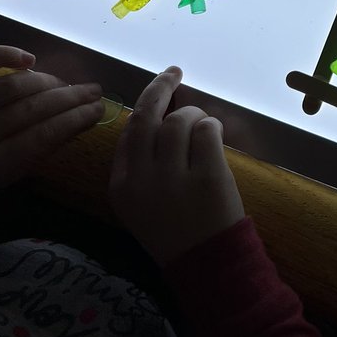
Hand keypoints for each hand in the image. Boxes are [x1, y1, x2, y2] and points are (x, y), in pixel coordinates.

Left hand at [0, 45, 103, 196]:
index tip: (99, 109)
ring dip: (46, 82)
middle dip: (69, 98)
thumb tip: (75, 125)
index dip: (75, 120)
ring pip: (11, 87)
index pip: (42, 137)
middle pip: (31, 109)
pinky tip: (28, 59)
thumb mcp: (0, 178)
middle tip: (94, 91)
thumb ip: (33, 155)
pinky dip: (3, 54)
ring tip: (66, 85)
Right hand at [109, 66, 244, 267]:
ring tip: (204, 132)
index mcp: (122, 185)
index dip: (145, 103)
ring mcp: (174, 177)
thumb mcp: (140, 201)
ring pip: (181, 120)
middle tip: (174, 72)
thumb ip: (141, 162)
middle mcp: (142, 178)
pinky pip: (207, 130)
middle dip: (161, 87)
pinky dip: (212, 127)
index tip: (159, 88)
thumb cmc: (175, 229)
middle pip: (148, 116)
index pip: (129, 130)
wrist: (206, 264)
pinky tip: (214, 139)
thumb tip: (156, 113)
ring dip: (196, 116)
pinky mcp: (207, 175)